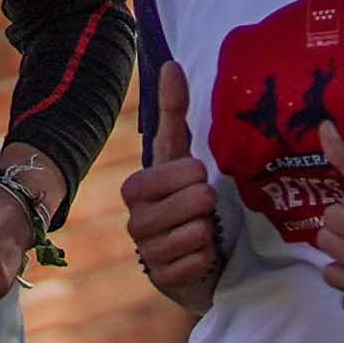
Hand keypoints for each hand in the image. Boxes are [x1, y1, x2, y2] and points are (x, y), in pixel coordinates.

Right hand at [119, 60, 225, 316]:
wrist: (192, 254)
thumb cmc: (186, 198)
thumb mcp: (181, 155)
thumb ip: (173, 112)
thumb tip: (171, 63)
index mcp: (136, 186)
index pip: (180, 171)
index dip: (196, 175)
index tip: (197, 178)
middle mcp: (135, 219)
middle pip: (196, 202)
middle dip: (208, 204)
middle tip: (203, 209)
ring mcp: (146, 251)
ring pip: (198, 233)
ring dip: (209, 232)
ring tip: (200, 231)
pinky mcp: (161, 279)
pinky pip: (198, 262)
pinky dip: (206, 258)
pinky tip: (198, 255)